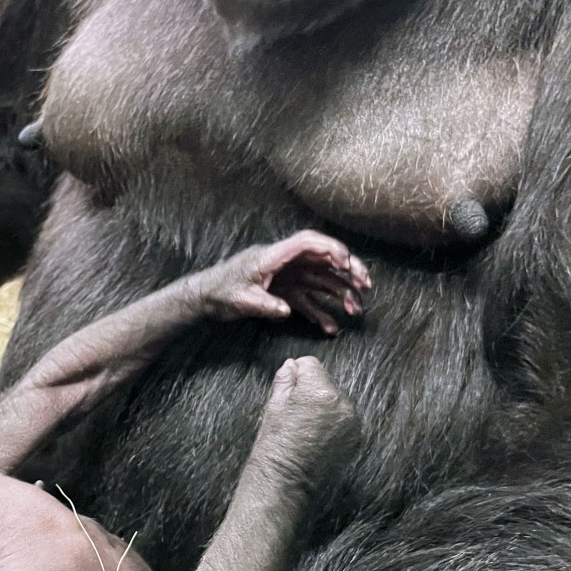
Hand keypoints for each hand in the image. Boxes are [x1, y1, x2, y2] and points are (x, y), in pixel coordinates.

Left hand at [201, 231, 371, 334]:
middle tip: (366, 285)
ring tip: (356, 310)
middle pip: (322, 259)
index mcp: (273, 256)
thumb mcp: (240, 300)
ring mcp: (287, 278)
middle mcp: (285, 264)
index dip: (330, 249)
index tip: (346, 263)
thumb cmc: (220, 292)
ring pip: (321, 281)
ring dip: (340, 293)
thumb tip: (286, 310)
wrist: (205, 298)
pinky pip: (308, 300)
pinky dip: (321, 312)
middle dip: (347, 269)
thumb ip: (264, 304)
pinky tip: (331, 328)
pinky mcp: (285, 293)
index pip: (307, 242)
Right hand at [255, 356, 355, 475]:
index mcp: (320, 391)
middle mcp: (342, 404)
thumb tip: (293, 363)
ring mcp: (352, 422)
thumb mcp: (274, 405)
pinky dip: (335, 425)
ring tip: (308, 429)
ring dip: (326, 408)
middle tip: (297, 415)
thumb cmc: (276, 442)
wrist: (286, 479)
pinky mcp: (356, 438)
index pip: (311, 364)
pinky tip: (318, 438)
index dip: (297, 375)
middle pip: (326, 383)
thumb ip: (286, 379)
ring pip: (337, 401)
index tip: (290, 393)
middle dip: (313, 393)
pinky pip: (345, 420)